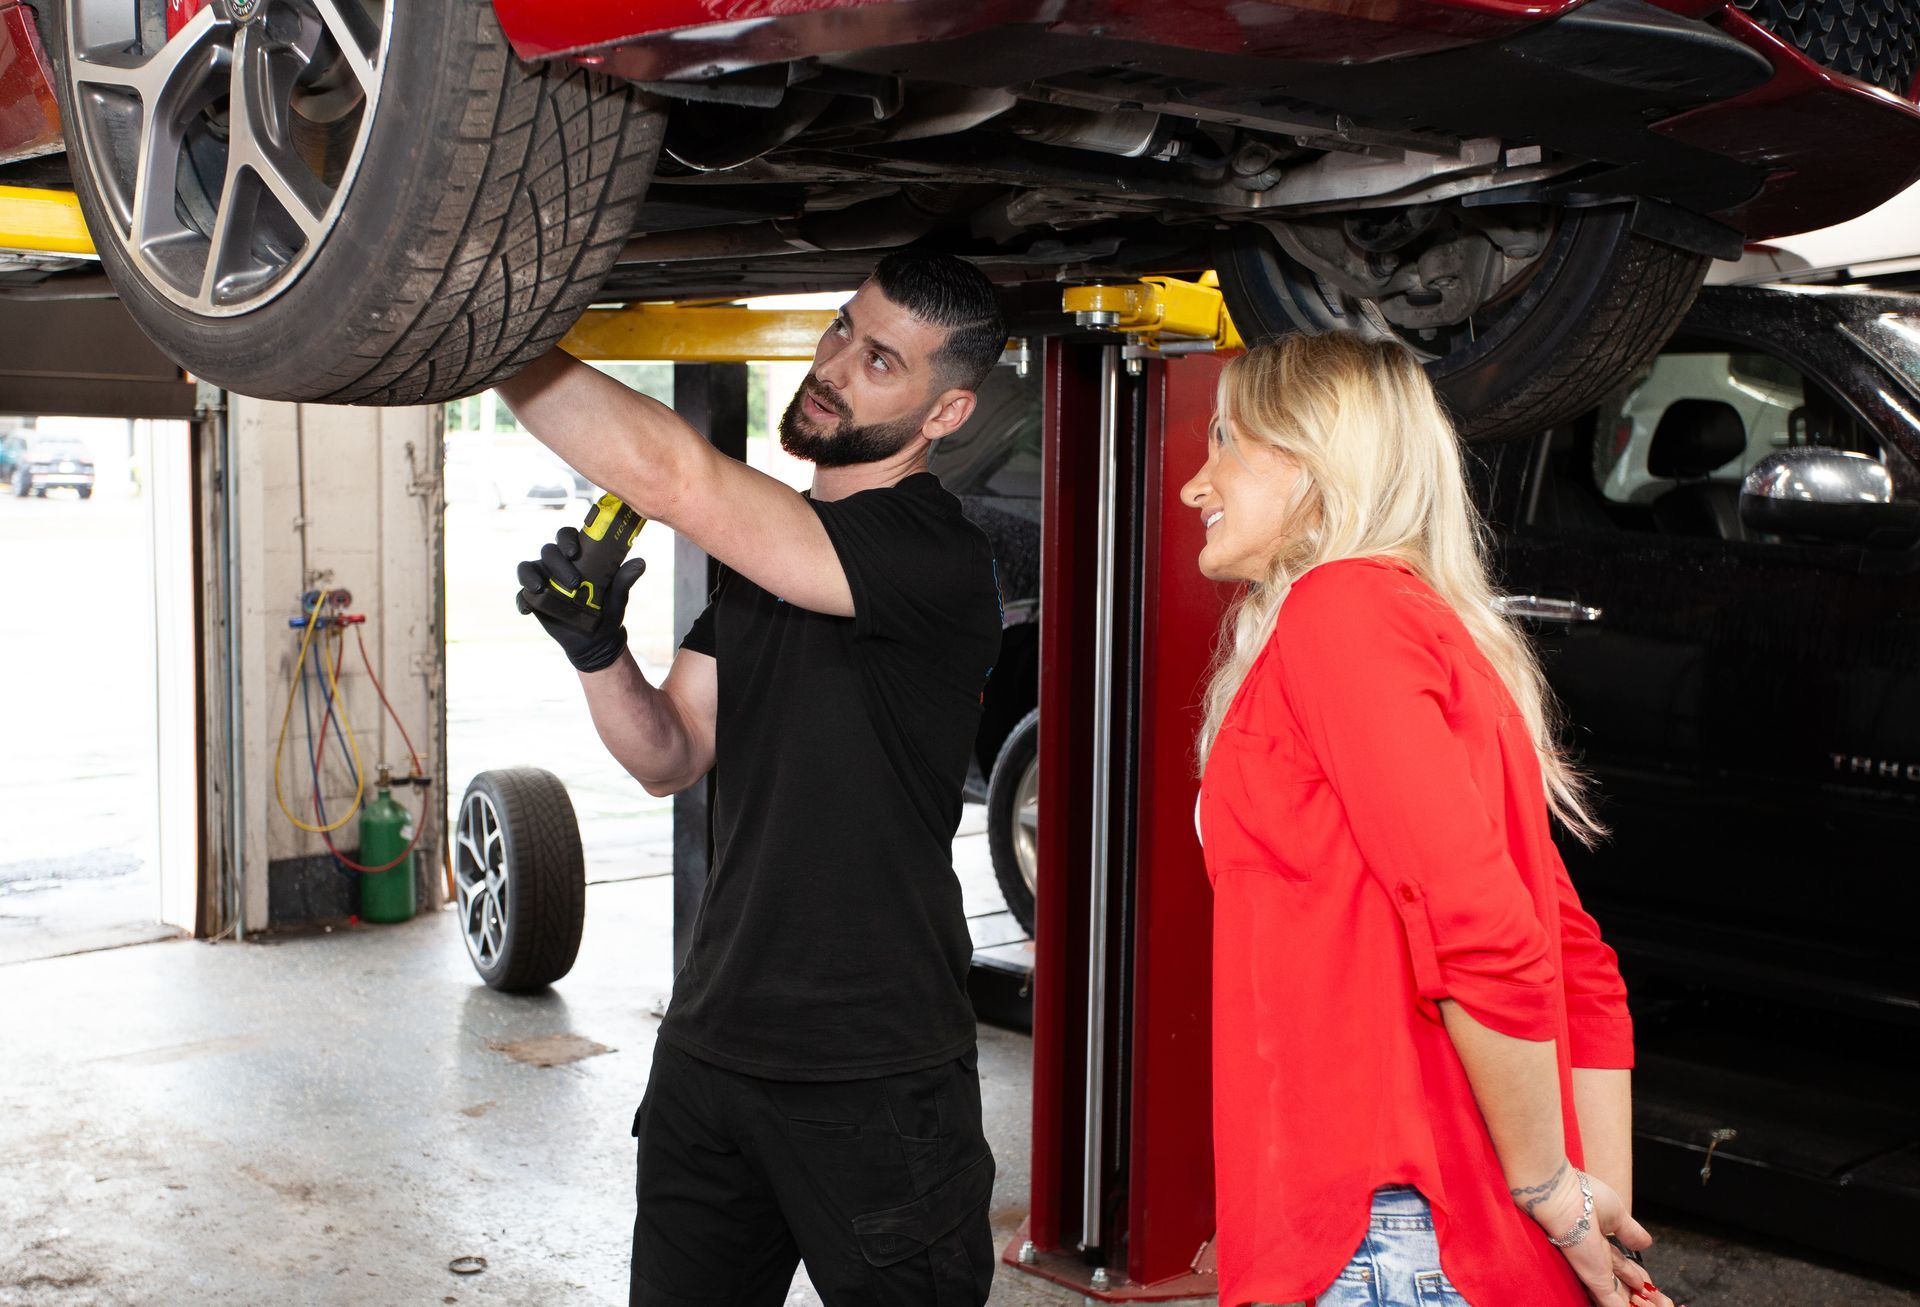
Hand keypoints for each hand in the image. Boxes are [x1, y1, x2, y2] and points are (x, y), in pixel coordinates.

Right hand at [515, 525, 646, 672]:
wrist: (595, 640)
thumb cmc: (607, 611)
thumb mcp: (617, 597)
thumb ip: (624, 580)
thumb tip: (640, 563)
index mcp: (577, 557)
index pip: (566, 536)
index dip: (566, 538)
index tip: (574, 551)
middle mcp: (557, 564)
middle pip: (548, 551)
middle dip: (558, 563)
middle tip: (574, 582)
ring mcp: (543, 580)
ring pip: (527, 567)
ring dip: (530, 575)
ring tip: (540, 589)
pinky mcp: (533, 599)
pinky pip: (520, 595)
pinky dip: (521, 600)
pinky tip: (528, 610)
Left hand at [1526, 1165, 1672, 1306]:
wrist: (1563, 1198)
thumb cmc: (1584, 1198)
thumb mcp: (1616, 1216)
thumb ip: (1630, 1232)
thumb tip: (1645, 1243)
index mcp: (1599, 1244)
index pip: (1621, 1266)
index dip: (1635, 1276)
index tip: (1646, 1284)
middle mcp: (1596, 1260)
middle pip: (1620, 1284)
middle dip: (1637, 1294)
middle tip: (1652, 1299)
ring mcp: (1596, 1272)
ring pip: (1618, 1297)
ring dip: (1634, 1303)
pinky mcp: (1596, 1280)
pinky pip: (1613, 1304)